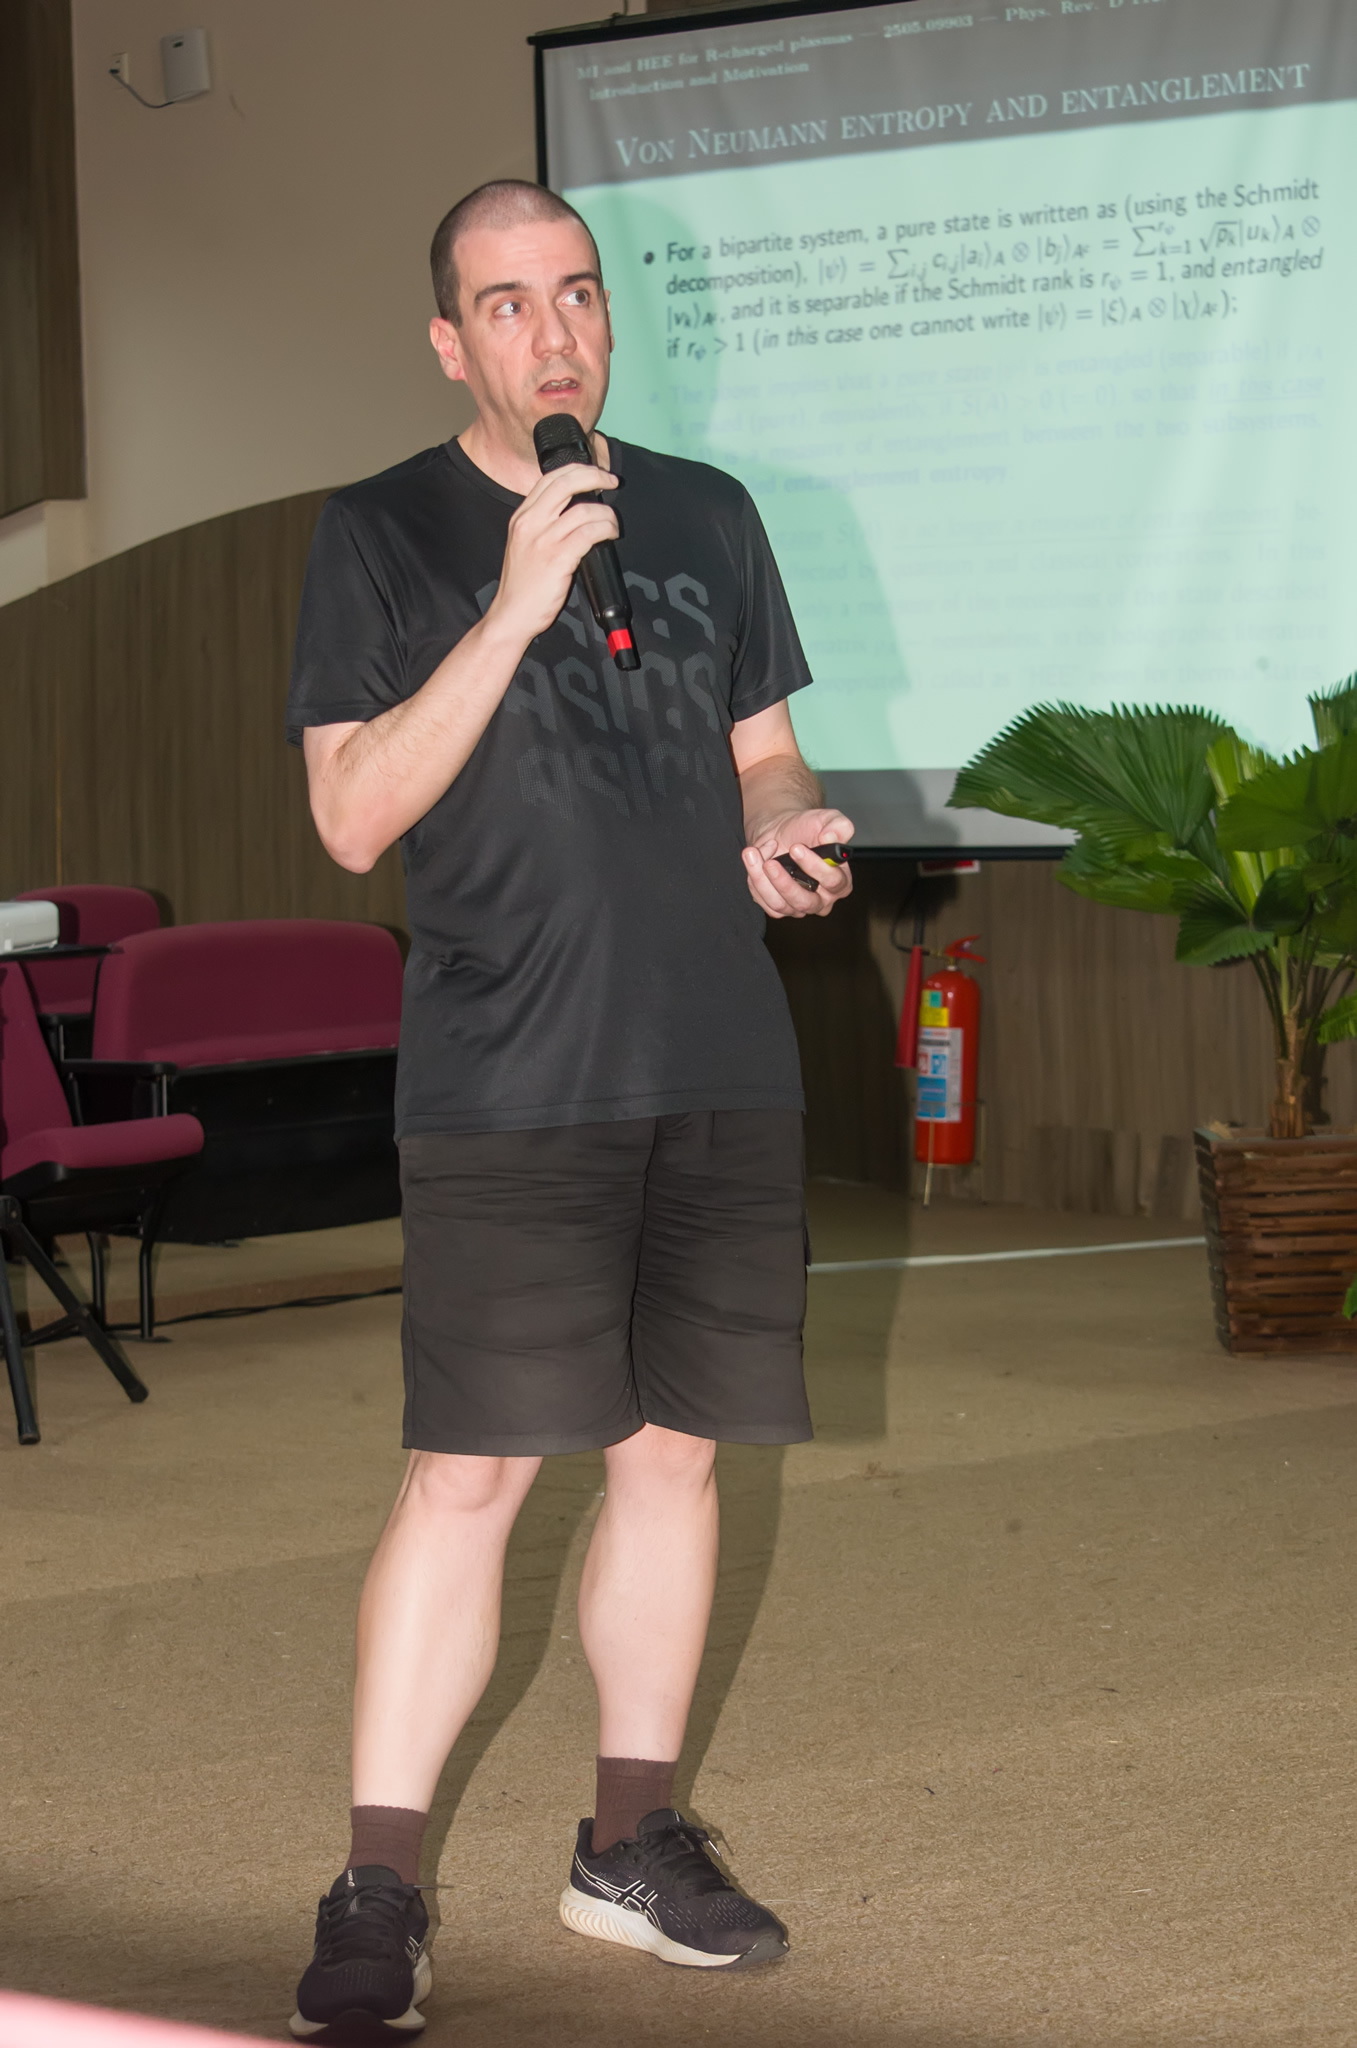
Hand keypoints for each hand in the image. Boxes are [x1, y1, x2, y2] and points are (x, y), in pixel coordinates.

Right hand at [488, 463, 619, 645]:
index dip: (578, 470)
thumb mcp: (524, 544)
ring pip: (584, 510)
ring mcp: (543, 540)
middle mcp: (530, 523)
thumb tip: (575, 510)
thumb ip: (543, 524)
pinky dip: (605, 530)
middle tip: (611, 481)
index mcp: (522, 517)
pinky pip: (589, 534)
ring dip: (606, 513)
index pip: (550, 478)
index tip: (596, 474)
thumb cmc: (522, 585)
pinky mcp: (557, 559)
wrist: (511, 614)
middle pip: (566, 483)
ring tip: (612, 524)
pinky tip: (609, 536)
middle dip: (595, 476)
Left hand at [742, 808, 854, 918]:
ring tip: (752, 853)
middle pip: (805, 902)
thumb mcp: (828, 819)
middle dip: (785, 883)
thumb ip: (838, 826)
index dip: (815, 866)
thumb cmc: (808, 828)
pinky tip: (754, 860)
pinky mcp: (778, 906)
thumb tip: (831, 837)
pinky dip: (755, 881)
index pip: (833, 882)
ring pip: (781, 905)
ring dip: (762, 880)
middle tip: (770, 862)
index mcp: (841, 881)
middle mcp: (822, 899)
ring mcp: (798, 905)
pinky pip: (765, 902)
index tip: (796, 848)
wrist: (781, 831)